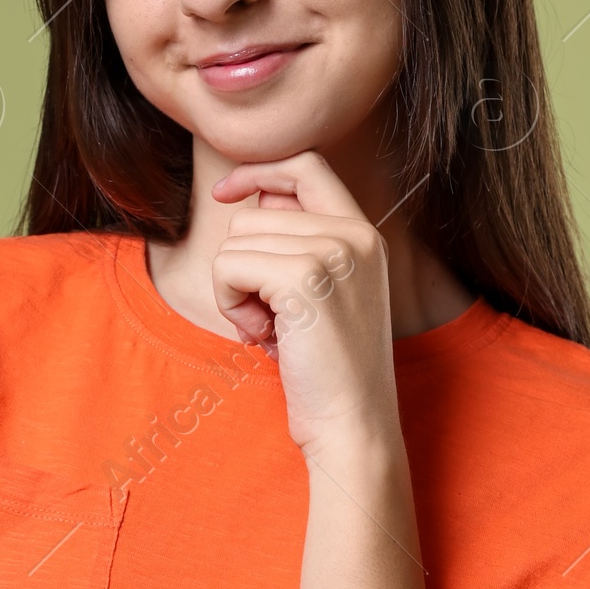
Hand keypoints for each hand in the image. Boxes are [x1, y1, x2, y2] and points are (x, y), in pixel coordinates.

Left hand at [210, 153, 397, 463]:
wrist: (352, 424)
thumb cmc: (327, 369)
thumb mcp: (320, 294)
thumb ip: (297, 245)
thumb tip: (253, 199)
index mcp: (364, 234)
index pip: (306, 164)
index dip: (258, 172)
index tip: (225, 195)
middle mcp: (355, 234)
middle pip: (254, 215)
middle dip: (243, 267)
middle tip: (269, 318)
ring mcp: (332, 253)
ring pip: (235, 241)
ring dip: (236, 291)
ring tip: (272, 330)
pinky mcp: (304, 279)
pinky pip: (229, 266)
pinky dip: (230, 303)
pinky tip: (260, 336)